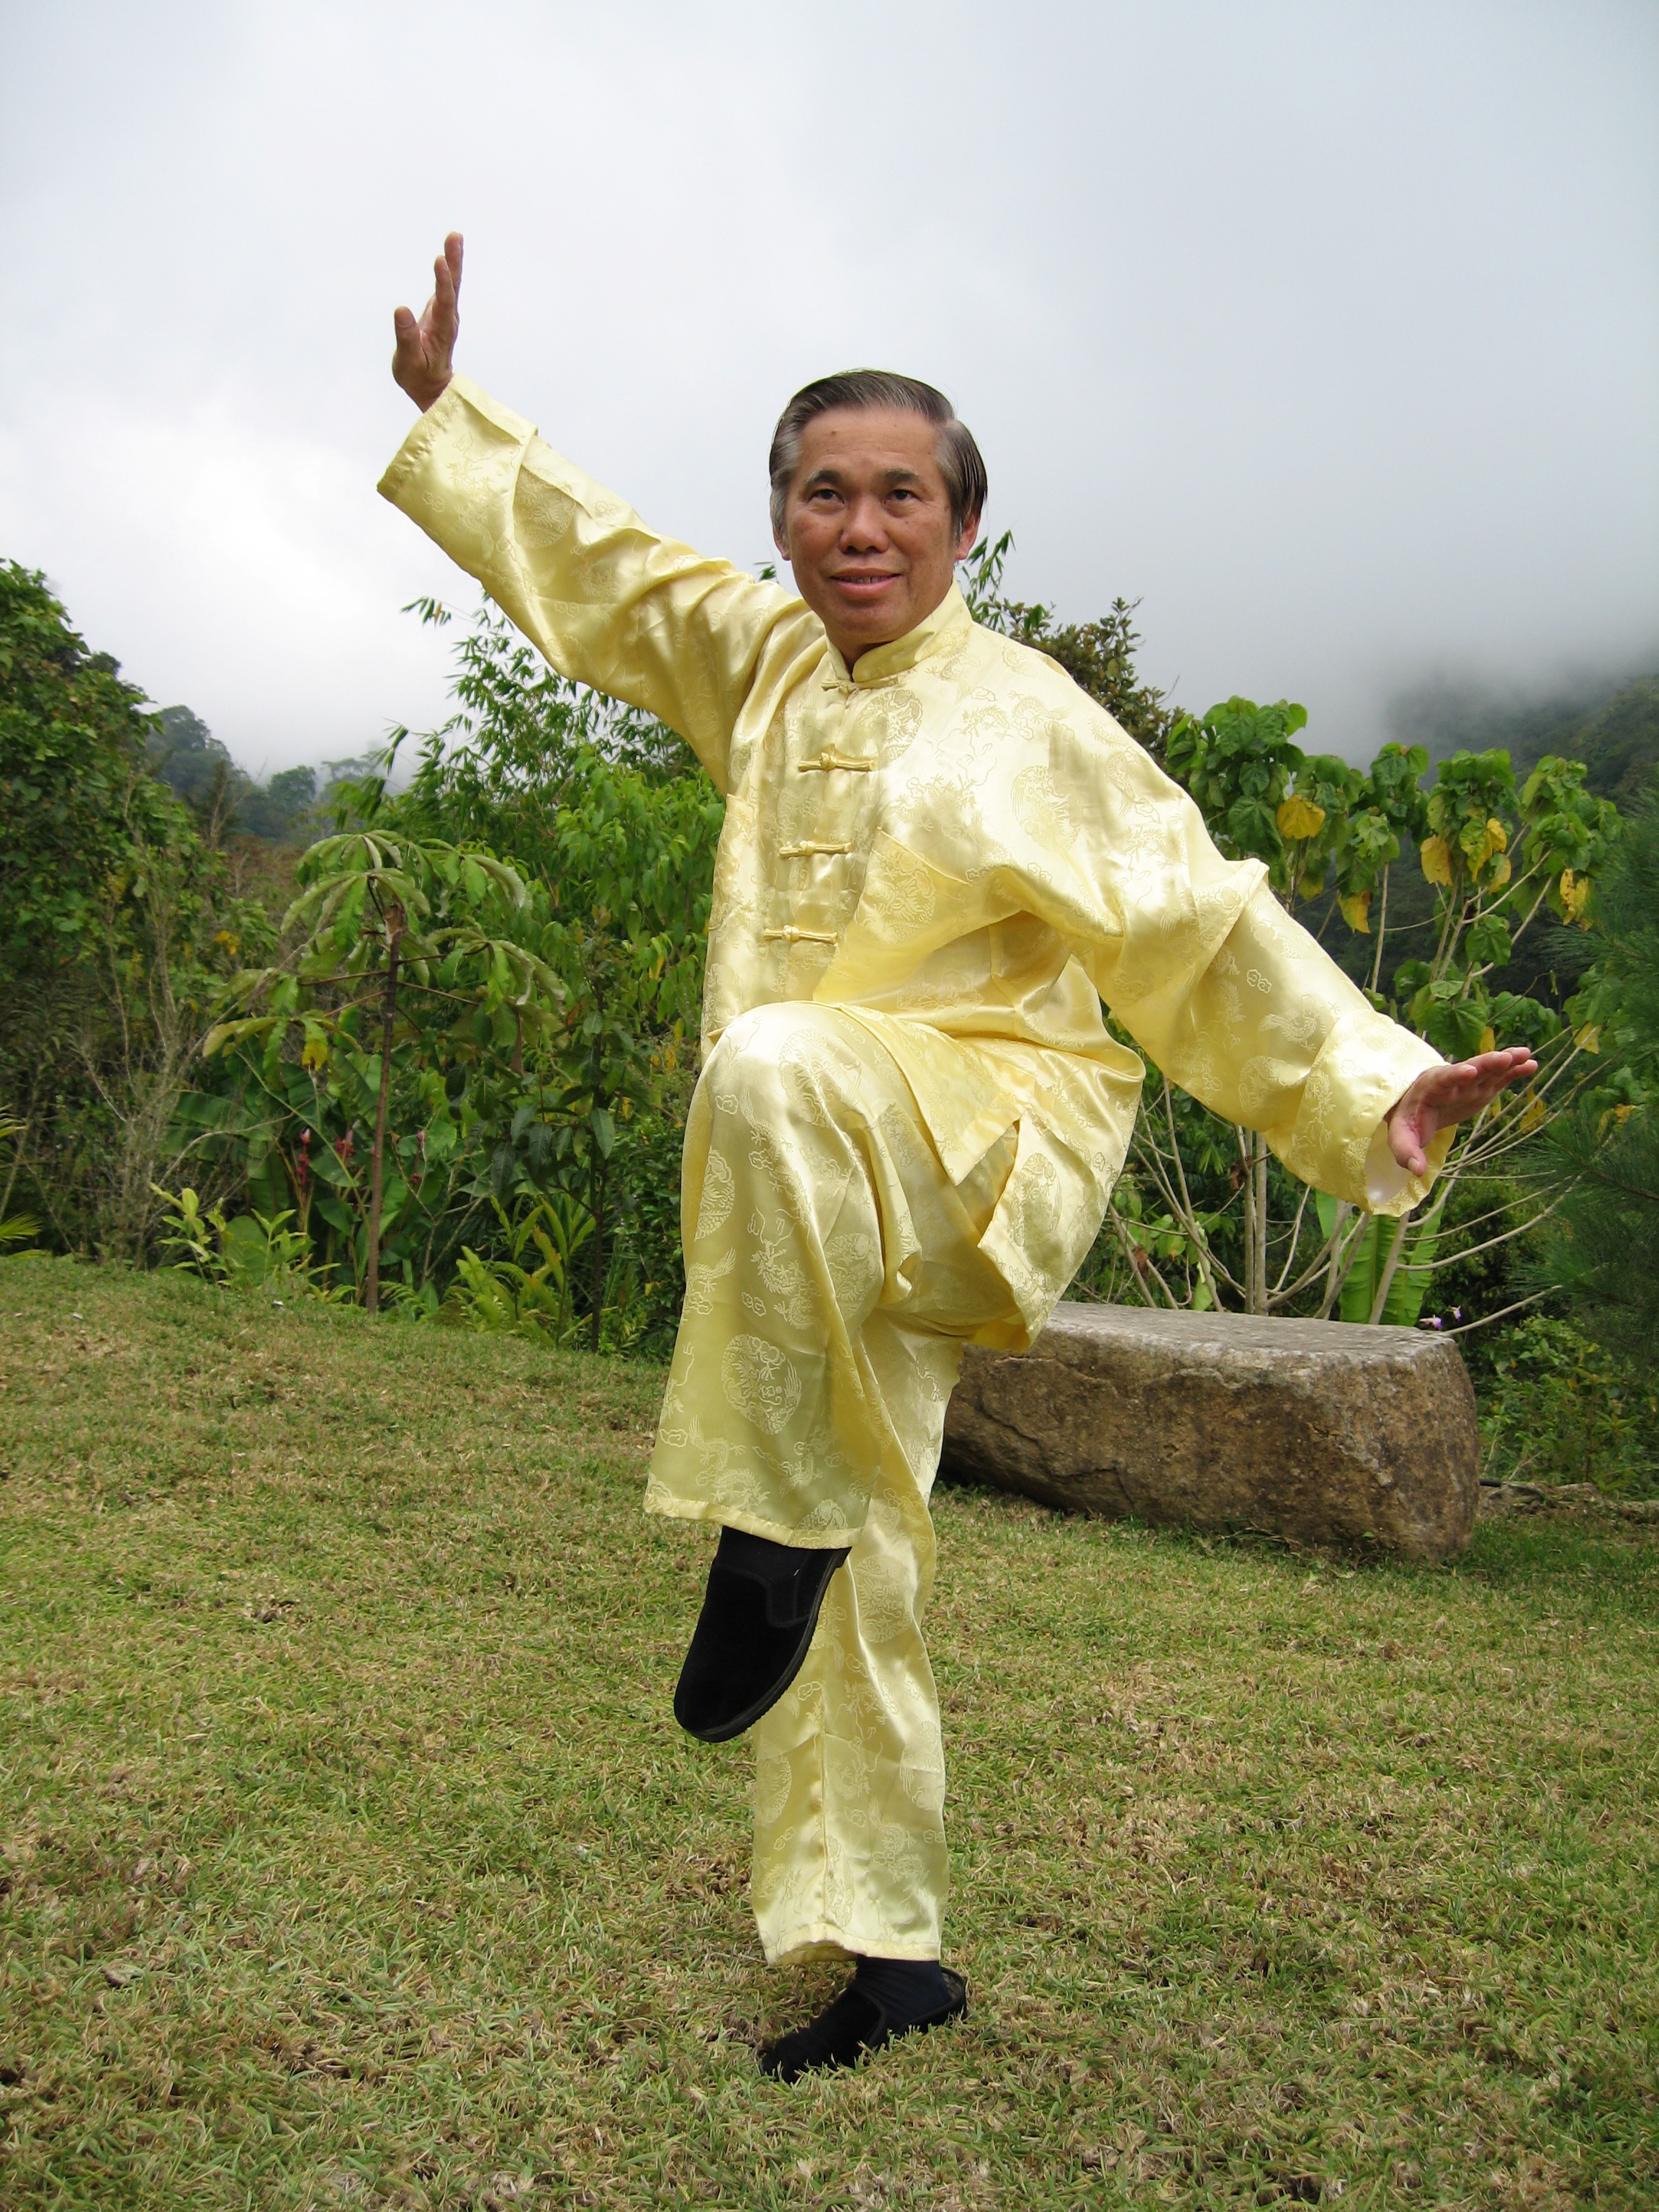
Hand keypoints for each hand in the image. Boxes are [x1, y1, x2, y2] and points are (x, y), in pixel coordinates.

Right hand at [392, 232, 462, 410]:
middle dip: (453, 262)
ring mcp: (446, 315)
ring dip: (453, 260)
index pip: (445, 301)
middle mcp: (448, 319)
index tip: (440, 261)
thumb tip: (401, 310)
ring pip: (452, 284)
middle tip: (455, 237)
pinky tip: (448, 256)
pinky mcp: (440, 313)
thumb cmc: (418, 376)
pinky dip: (448, 270)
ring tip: (455, 237)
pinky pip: (447, 287)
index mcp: (442, 330)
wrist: (431, 387)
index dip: (443, 281)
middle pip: (453, 287)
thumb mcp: (408, 361)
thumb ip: (406, 337)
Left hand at [1387, 1046, 1537, 1176]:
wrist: (1415, 1109)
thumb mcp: (1401, 1138)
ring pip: (1487, 1070)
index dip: (1455, 1075)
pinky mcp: (1480, 1088)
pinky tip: (1530, 1065)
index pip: (1443, 1080)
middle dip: (1486, 1064)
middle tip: (1505, 1057)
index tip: (1469, 1071)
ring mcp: (1468, 1083)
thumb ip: (1406, 1152)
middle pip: (1470, 1069)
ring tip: (1525, 1054)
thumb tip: (1417, 1171)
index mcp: (1430, 1089)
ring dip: (1505, 1061)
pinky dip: (1513, 1071)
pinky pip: (1498, 1077)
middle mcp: (1451, 1081)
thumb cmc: (1408, 1122)